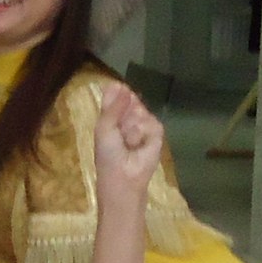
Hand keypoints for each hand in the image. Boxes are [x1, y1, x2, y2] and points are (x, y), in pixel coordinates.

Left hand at [92, 83, 164, 197]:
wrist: (124, 176)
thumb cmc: (108, 154)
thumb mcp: (104, 128)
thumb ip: (112, 107)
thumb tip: (122, 86)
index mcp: (112, 117)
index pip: (117, 97)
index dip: (117, 92)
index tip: (118, 87)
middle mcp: (128, 118)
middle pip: (131, 99)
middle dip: (125, 110)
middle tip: (120, 129)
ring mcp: (143, 124)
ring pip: (141, 110)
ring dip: (132, 126)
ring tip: (128, 142)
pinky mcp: (157, 133)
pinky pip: (152, 122)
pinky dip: (143, 132)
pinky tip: (138, 144)